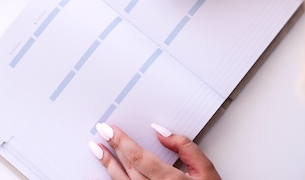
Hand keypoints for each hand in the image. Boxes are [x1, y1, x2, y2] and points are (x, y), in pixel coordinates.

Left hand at [90, 122, 220, 179]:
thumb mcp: (206, 169)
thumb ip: (186, 147)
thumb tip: (162, 132)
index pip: (139, 158)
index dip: (122, 142)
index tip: (111, 130)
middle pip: (128, 168)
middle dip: (113, 148)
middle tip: (102, 131)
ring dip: (109, 165)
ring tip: (98, 150)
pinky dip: (116, 179)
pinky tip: (111, 171)